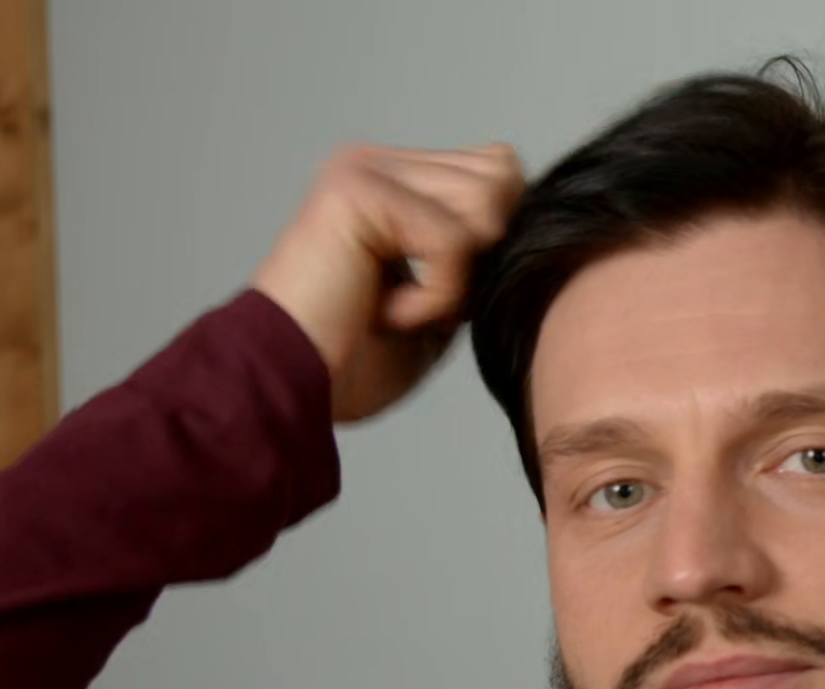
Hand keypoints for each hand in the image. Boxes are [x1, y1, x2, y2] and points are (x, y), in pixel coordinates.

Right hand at [250, 143, 523, 422]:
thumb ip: (480, 259)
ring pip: (485, 205)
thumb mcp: (442, 304)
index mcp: (394, 180)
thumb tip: (537, 225)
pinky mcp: (358, 191)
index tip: (441, 299)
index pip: (499, 171)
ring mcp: (364, 170)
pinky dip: (435, 297)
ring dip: (456, 280)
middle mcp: (378, 163)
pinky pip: (453, 241)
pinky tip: (386, 314)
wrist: (286, 389)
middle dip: (483, 258)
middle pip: (502, 178)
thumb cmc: (355, 362)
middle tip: (419, 303)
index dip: (498, 241)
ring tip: (398, 308)